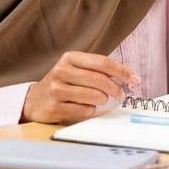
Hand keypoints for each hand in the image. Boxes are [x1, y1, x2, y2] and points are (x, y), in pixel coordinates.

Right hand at [21, 51, 139, 124]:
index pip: (102, 62)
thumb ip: (97, 70)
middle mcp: (61, 71)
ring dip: (103, 100)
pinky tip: (89, 108)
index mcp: (70, 58)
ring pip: (92, 96)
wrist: (34, 100)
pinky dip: (91, 110)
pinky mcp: (53, 107)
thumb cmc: (62, 83)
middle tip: (121, 94)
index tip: (135, 79)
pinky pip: (82, 110)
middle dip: (115, 88)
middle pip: (98, 79)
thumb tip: (128, 77)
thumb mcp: (76, 69)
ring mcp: (56, 89)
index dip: (122, 71)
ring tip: (103, 100)